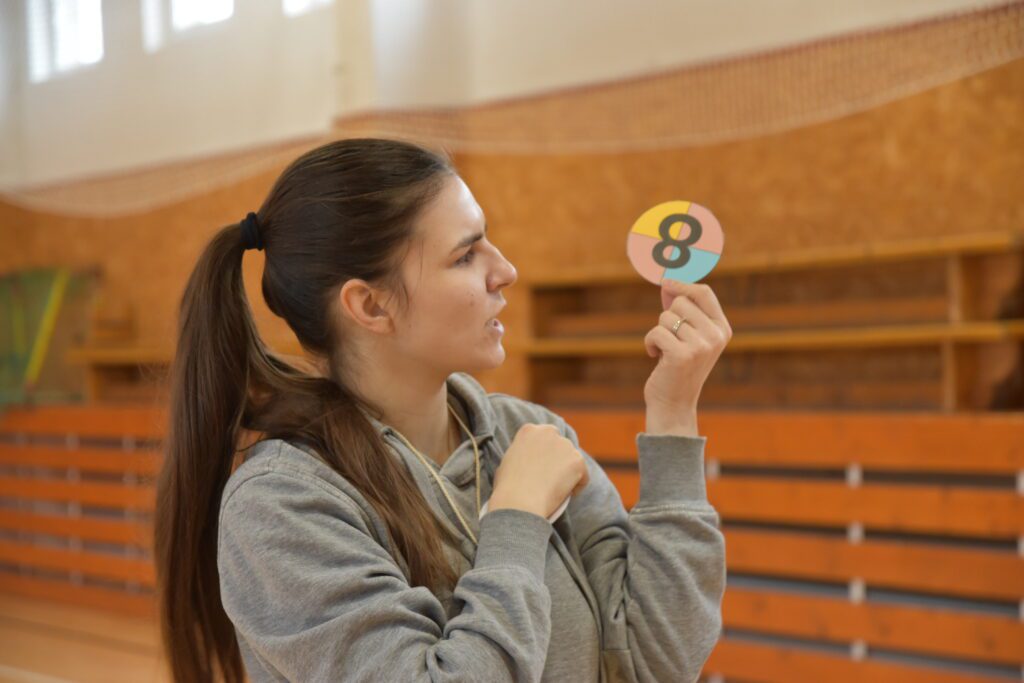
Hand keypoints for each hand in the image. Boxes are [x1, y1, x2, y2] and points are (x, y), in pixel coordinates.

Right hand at [487, 423, 589, 518]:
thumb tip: (530, 463)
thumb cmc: (508, 488)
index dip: (544, 454)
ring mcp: (565, 445)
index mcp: (529, 430)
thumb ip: (522, 456)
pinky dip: (578, 486)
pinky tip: (564, 494)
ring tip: (555, 490)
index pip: (544, 437)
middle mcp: (548, 431)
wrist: (519, 501)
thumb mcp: (507, 462)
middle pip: (560, 446)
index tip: (540, 469)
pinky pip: (583, 476)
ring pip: (572, 460)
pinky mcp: (578, 461)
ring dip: (568, 473)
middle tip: (551, 479)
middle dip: (558, 460)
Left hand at [642, 280, 731, 434]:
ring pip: (666, 317)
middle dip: (667, 317)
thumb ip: (681, 311)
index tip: (666, 282)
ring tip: (665, 351)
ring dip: (658, 332)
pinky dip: (650, 343)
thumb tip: (667, 282)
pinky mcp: (683, 355)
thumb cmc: (677, 366)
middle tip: (671, 339)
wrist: (674, 403)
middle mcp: (716, 336)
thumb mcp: (686, 336)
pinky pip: (655, 332)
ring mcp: (702, 346)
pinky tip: (656, 357)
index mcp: (722, 329)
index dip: (682, 284)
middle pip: (680, 302)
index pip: (704, 293)